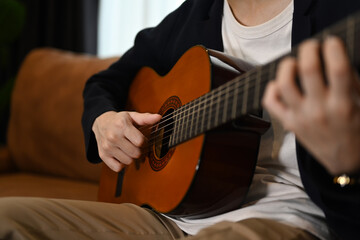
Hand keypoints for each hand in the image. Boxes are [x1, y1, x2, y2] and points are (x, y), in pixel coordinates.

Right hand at [92, 111, 160, 171]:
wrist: (101, 123)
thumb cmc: (119, 120)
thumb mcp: (132, 116)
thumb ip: (146, 118)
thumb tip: (158, 118)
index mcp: (122, 125)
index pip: (140, 141)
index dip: (144, 142)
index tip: (142, 139)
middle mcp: (113, 136)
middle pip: (135, 153)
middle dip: (139, 150)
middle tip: (136, 146)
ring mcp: (107, 147)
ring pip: (128, 161)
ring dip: (131, 157)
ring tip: (129, 149)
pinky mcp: (103, 155)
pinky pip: (118, 168)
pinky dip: (122, 164)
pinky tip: (122, 155)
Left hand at [262, 36, 359, 174]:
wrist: (345, 162)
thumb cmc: (357, 132)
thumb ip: (352, 83)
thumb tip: (336, 57)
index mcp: (343, 105)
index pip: (338, 68)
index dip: (334, 48)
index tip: (332, 41)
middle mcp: (319, 110)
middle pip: (308, 70)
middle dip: (309, 49)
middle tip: (312, 45)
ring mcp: (300, 117)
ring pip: (284, 84)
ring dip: (287, 65)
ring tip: (294, 61)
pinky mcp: (289, 123)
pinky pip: (271, 102)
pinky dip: (272, 88)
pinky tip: (281, 83)